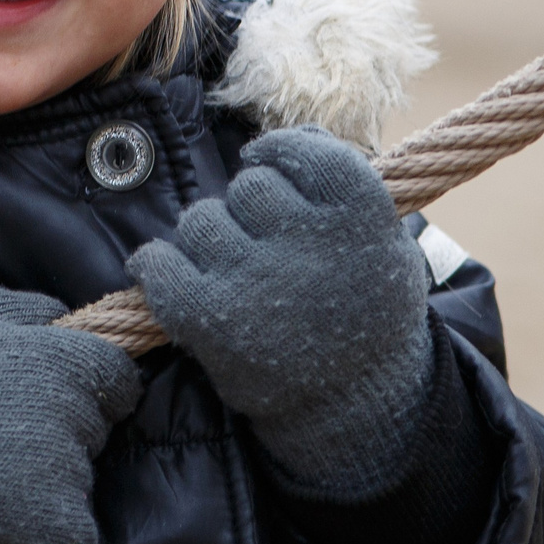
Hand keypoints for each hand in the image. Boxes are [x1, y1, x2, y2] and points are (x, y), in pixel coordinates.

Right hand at [0, 289, 141, 543]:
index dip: (93, 388)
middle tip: (4, 439)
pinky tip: (4, 529)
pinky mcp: (55, 525)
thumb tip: (63, 316)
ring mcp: (69, 471)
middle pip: (95, 430)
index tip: (59, 398)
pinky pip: (71, 540)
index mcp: (62, 360)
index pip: (118, 376)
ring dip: (44, 486)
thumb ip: (25, 311)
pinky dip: (44, 542)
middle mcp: (76, 413)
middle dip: (61, 435)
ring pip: (78, 484)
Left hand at [128, 126, 432, 497]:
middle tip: (264, 248)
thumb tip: (295, 132)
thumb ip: (345, 180)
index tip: (268, 165)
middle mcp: (307, 238)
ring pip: (200, 221)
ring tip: (232, 275)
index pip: (301, 149)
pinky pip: (158, 262)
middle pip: (247, 186)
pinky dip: (156, 266)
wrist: (355, 410)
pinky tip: (169, 275)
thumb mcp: (386, 241)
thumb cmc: (366, 313)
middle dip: (249, 211)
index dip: (279, 153)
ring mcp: (256, 277)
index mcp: (359, 212)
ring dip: (208, 241)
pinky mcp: (210, 317)